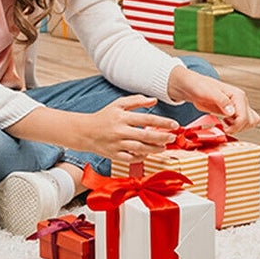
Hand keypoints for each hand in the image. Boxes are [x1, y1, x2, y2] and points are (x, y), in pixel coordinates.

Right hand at [60, 96, 178, 165]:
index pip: (147, 118)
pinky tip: (148, 153)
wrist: (85, 131)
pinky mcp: (115, 155)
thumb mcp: (118, 104)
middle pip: (146, 135)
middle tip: (172, 137)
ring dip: (155, 148)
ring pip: (141, 148)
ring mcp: (118, 144)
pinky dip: (142, 156)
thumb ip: (136, 101)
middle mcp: (121, 130)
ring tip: (163, 147)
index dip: (162, 122)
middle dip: (162, 137)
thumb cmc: (104, 117)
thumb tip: (153, 100)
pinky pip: (132, 158)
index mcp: (122, 116)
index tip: (174, 124)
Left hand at [167, 67, 259, 132]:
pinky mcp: (231, 112)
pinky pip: (241, 123)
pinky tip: (224, 124)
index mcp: (238, 95)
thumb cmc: (198, 85)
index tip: (225, 129)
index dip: (237, 126)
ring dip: (238, 128)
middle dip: (239, 128)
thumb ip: (221, 101)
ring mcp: (236, 107)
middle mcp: (240, 101)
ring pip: (249, 123)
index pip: (245, 117)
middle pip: (250, 121)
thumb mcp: (208, 92)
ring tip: (225, 126)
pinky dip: (235, 127)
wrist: (191, 86)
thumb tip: (232, 112)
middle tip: (225, 128)